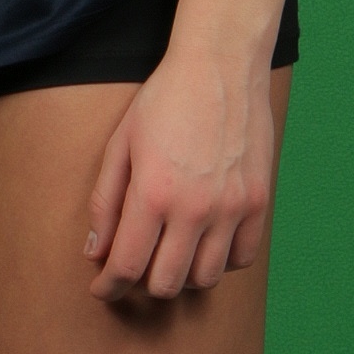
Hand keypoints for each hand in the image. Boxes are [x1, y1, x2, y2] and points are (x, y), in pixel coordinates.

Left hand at [83, 34, 275, 299]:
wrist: (220, 65)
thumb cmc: (164, 100)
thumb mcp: (121, 144)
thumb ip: (106, 202)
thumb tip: (95, 252)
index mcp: (153, 194)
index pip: (127, 267)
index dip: (108, 286)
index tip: (102, 288)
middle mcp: (195, 208)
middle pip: (166, 283)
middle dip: (141, 284)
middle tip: (135, 266)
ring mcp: (231, 207)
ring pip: (205, 278)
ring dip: (181, 275)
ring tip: (170, 254)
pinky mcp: (258, 202)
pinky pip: (241, 258)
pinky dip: (220, 262)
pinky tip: (204, 244)